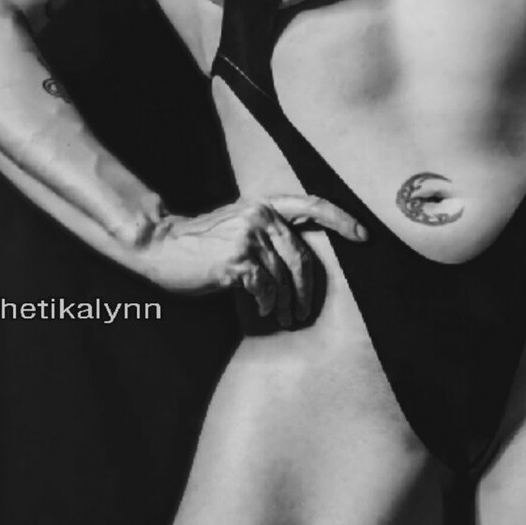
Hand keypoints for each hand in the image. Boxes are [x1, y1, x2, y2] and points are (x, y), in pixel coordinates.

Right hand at [140, 193, 365, 327]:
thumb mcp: (239, 227)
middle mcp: (260, 216)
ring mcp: (249, 237)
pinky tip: (262, 312)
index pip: (312, 205)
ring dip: (287, 304)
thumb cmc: (201, 244)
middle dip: (308, 289)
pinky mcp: (237, 260)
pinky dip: (267, 303)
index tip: (364, 236)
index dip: (342, 219)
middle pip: (302, 257)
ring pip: (284, 278)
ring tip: (285, 319)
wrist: (161, 246)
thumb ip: (269, 235)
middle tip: (304, 312)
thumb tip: (301, 265)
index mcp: (264, 206)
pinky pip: (266, 288)